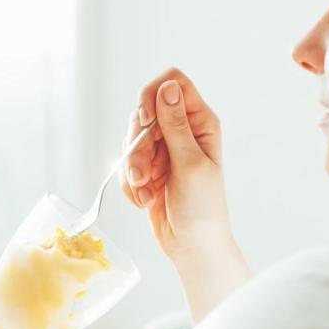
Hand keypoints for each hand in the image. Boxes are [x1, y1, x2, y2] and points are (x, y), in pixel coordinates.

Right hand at [120, 67, 235, 260]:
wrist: (192, 244)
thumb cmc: (202, 208)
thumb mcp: (190, 164)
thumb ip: (175, 125)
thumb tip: (167, 86)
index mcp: (200, 123)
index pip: (173, 83)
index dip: (152, 94)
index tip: (144, 120)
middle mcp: (181, 131)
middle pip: (144, 113)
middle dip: (137, 146)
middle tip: (143, 175)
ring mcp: (163, 150)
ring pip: (131, 140)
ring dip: (132, 169)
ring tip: (146, 194)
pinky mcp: (148, 168)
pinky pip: (126, 163)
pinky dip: (131, 184)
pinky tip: (145, 201)